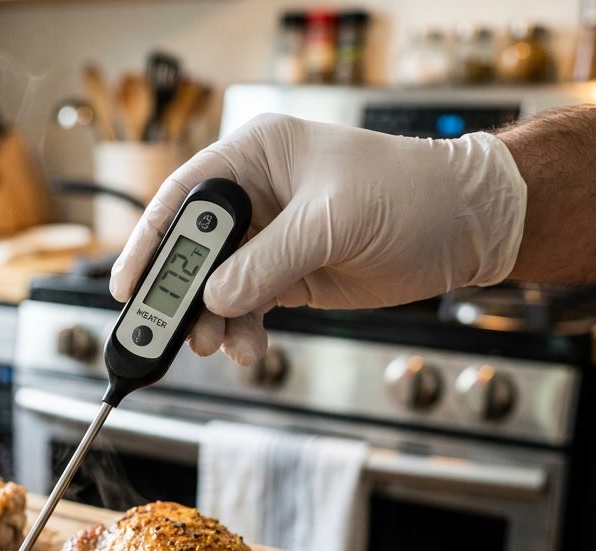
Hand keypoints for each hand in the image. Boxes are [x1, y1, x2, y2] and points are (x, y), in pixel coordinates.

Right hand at [110, 114, 526, 364]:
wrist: (467, 228)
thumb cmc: (411, 194)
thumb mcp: (333, 220)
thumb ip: (269, 261)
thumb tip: (215, 298)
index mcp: (256, 157)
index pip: (184, 199)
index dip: (150, 242)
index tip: (129, 285)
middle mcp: (255, 198)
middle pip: (192, 250)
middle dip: (179, 294)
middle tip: (164, 330)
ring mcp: (269, 241)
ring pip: (215, 288)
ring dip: (211, 322)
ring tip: (216, 345)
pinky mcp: (287, 277)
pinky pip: (244, 309)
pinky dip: (241, 332)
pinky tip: (249, 347)